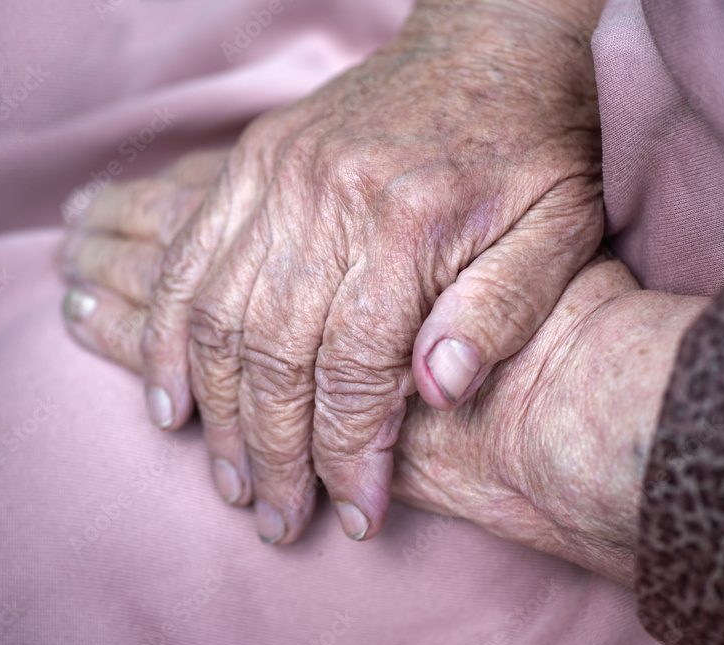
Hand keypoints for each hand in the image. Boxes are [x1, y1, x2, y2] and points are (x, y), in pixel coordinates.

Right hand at [134, 0, 608, 545]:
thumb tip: (436, 392)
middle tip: (277, 518)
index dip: (349, 453)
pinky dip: (165, 332)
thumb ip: (500, 311)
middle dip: (274, 451)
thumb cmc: (535, 144)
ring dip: (215, 409)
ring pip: (215, 312)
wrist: (490, 45)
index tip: (356, 515)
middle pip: (275, 352)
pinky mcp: (252, 162)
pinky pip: (187, 257)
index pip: (356, 367)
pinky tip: (169, 394)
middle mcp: (327, 198)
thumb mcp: (558, 229)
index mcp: (408, 224)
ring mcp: (277, 174)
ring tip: (229, 476)